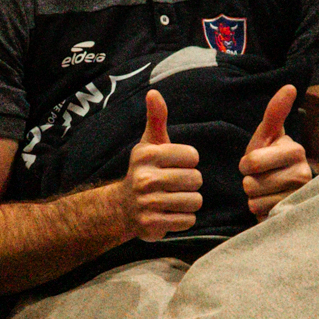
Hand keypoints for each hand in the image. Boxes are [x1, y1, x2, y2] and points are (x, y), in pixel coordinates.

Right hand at [120, 91, 200, 241]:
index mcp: (146, 155)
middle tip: (177, 184)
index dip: (189, 161)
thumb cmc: (144, 170)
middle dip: (191, 183)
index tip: (176, 165)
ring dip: (189, 201)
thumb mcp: (149, 143)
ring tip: (175, 199)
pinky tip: (171, 213)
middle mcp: (144, 179)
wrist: (122, 208)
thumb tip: (154, 92)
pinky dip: (184, 218)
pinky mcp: (151, 225)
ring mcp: (146, 204)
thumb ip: (156, 118)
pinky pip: (188, 220)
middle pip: (195, 179)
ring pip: (194, 201)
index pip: (192, 156)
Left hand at [239, 84, 311, 217]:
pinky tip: (270, 205)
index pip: (252, 162)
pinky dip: (259, 211)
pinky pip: (259, 215)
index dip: (246, 164)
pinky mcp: (292, 216)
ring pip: (254, 201)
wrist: (283, 190)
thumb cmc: (270, 159)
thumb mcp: (268, 135)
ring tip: (267, 191)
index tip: (255, 162)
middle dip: (249, 182)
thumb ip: (275, 113)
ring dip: (254, 197)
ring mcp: (299, 198)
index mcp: (296, 151)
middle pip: (251, 184)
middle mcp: (303, 175)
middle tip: (262, 178)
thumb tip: (289, 86)